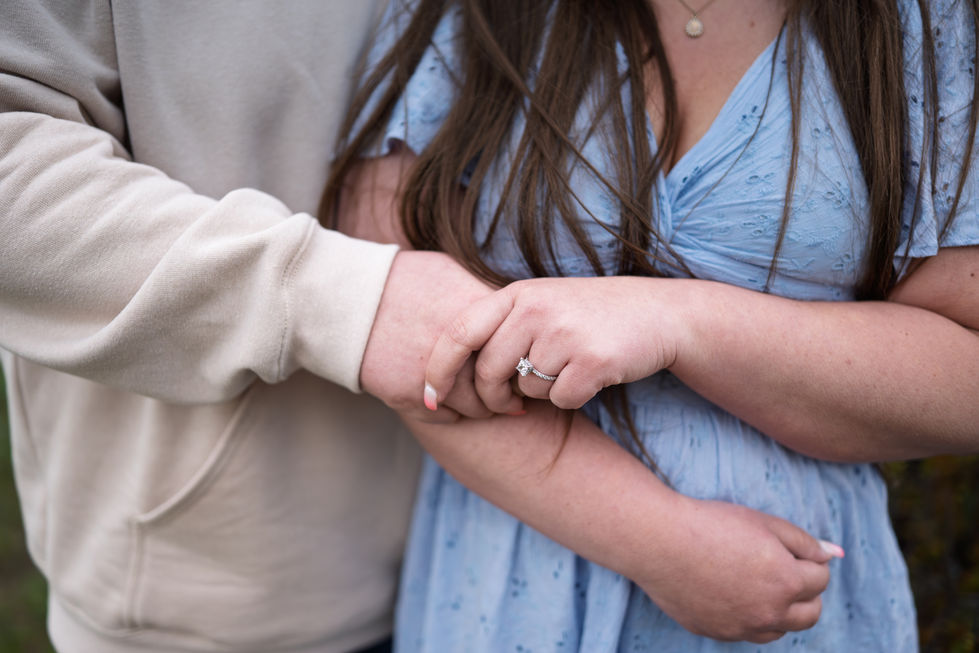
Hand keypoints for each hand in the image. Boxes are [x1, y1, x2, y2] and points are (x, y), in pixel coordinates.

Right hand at [360, 250, 522, 421]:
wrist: (346, 298)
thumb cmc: (403, 280)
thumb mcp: (451, 275)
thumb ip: (484, 296)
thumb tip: (519, 310)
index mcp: (474, 318)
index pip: (518, 351)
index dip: (523, 359)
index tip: (523, 362)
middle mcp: (458, 351)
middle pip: (501, 385)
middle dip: (507, 391)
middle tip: (512, 393)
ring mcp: (433, 376)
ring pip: (475, 408)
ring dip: (481, 407)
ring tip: (483, 399)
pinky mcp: (408, 396)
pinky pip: (445, 417)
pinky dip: (450, 412)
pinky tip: (448, 399)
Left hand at [424, 276, 691, 411]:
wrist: (659, 314)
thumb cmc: (590, 315)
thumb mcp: (541, 304)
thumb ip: (499, 327)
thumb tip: (450, 375)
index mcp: (517, 293)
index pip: (459, 333)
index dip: (437, 370)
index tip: (430, 399)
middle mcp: (536, 307)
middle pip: (488, 372)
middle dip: (493, 399)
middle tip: (510, 406)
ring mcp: (564, 332)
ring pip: (525, 391)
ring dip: (541, 394)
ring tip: (568, 367)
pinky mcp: (592, 359)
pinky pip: (560, 401)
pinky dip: (572, 399)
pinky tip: (591, 376)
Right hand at [635, 495, 841, 642]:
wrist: (658, 541)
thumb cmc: (710, 524)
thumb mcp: (763, 522)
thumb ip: (804, 541)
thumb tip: (835, 555)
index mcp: (787, 582)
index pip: (821, 578)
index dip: (807, 559)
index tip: (785, 547)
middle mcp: (770, 612)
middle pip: (811, 614)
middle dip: (805, 591)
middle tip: (779, 567)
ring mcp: (742, 628)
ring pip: (780, 629)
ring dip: (780, 609)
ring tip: (756, 580)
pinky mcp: (717, 633)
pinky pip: (747, 632)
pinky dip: (750, 616)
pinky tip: (731, 590)